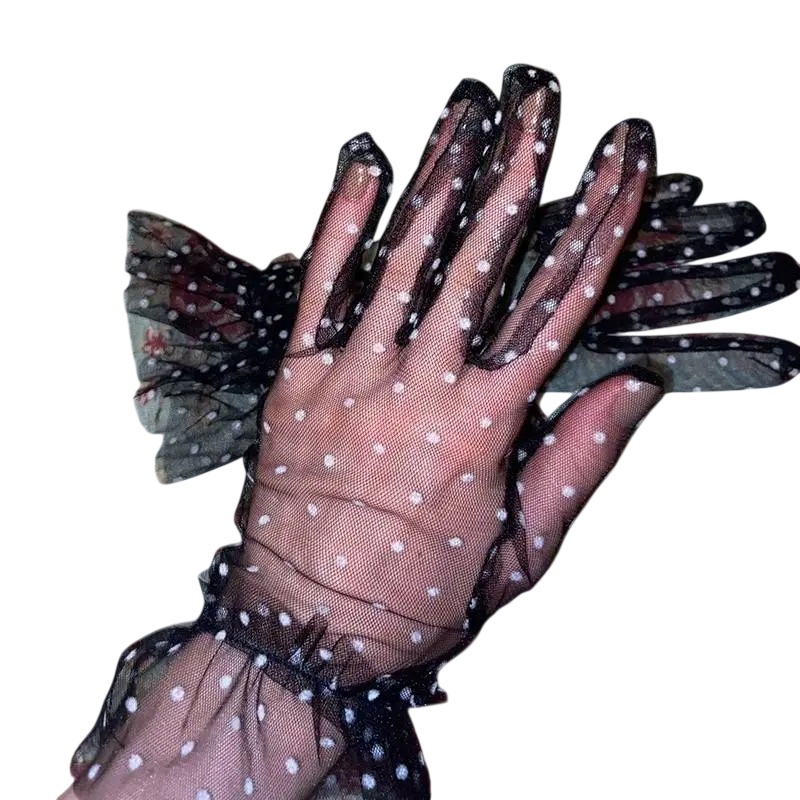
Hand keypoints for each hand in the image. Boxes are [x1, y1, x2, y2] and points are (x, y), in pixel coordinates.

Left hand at [225, 66, 662, 688]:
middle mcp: (416, 391)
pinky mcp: (296, 383)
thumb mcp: (521, 549)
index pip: (554, 309)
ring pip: (403, 261)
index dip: (594, 231)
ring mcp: (349, 380)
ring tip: (466, 117)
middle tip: (540, 112)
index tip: (616, 175)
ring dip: (439, 180)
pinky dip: (340, 224)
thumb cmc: (412, 598)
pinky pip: (318, 290)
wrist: (307, 628)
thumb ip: (578, 461)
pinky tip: (364, 171)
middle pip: (481, 264)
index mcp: (481, 431)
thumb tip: (630, 388)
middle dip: (518, 176)